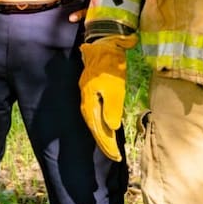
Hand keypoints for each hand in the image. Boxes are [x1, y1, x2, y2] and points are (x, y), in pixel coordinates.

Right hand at [79, 34, 136, 160]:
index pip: (98, 130)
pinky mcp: (92, 93)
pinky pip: (96, 114)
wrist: (103, 46)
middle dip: (105, 143)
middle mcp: (86, 103)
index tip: (116, 156)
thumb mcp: (115, 88)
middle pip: (95, 129)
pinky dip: (102, 125)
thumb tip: (112, 128)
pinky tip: (108, 128)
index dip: (107, 144)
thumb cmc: (110, 66)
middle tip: (115, 156)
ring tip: (112, 148)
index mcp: (90, 103)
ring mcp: (88, 98)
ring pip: (95, 122)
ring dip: (103, 135)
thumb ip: (112, 108)